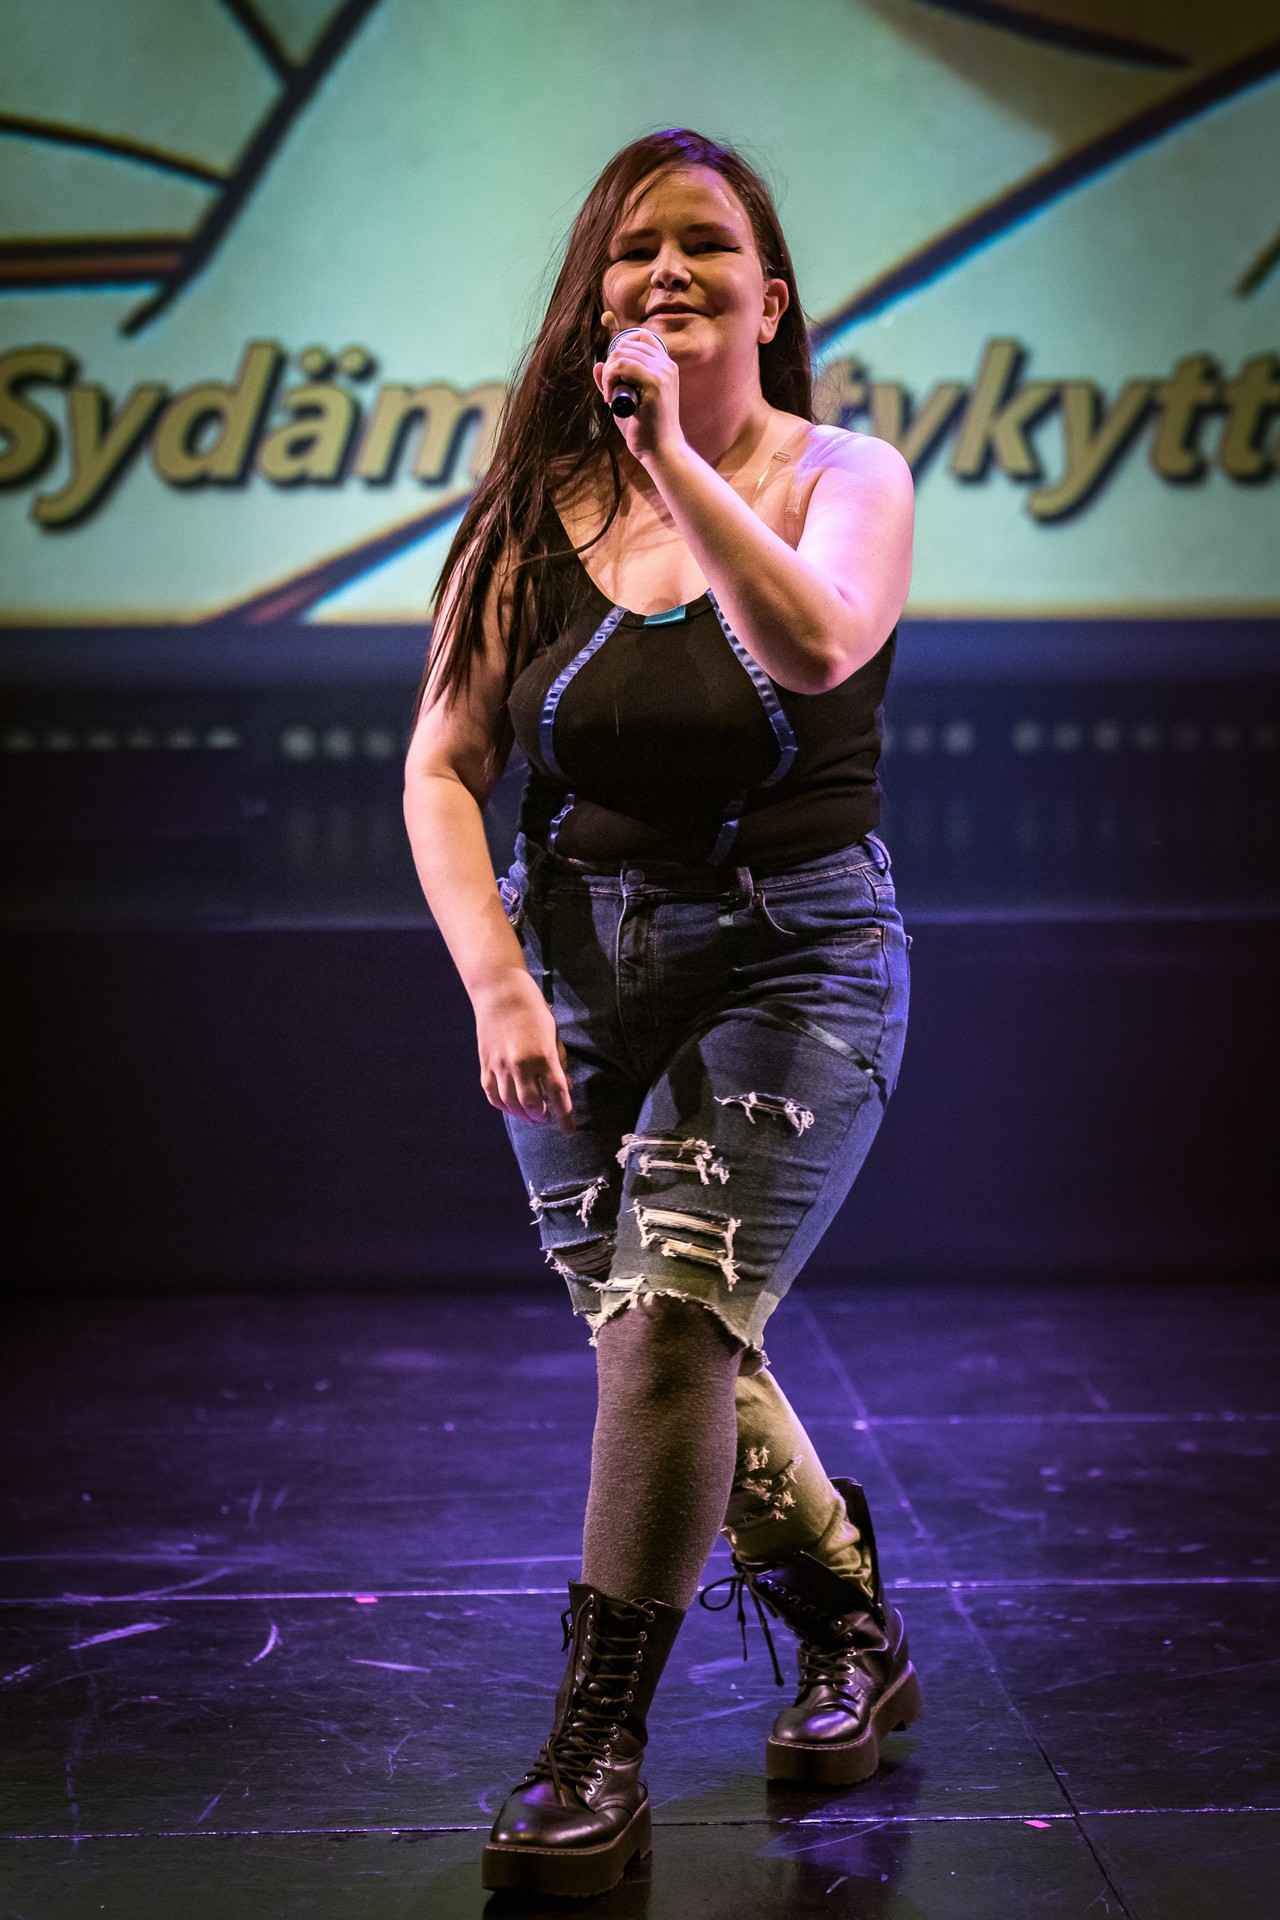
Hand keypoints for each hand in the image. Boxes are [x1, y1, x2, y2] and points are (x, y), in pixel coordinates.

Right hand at [473, 967, 574, 1133]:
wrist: (499, 992)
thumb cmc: (533, 1010)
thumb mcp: (554, 1035)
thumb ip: (559, 1063)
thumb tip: (565, 1088)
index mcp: (544, 1056)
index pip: (558, 1096)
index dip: (564, 1118)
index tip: (569, 1131)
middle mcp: (521, 1065)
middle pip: (533, 1106)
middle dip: (543, 1117)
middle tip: (548, 1118)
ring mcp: (500, 1066)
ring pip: (512, 1105)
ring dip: (524, 1115)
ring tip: (532, 1116)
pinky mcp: (485, 1065)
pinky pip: (494, 1095)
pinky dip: (504, 1106)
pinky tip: (512, 1106)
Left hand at [592, 324, 683, 464]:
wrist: (661, 451)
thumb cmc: (645, 429)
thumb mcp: (627, 400)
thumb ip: (614, 381)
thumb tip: (597, 364)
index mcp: (665, 366)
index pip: (641, 337)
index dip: (621, 347)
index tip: (613, 371)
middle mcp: (667, 365)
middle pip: (626, 344)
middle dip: (610, 364)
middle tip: (610, 390)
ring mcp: (662, 373)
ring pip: (621, 353)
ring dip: (608, 374)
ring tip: (610, 396)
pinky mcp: (655, 384)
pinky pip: (622, 366)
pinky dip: (609, 379)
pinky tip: (611, 399)